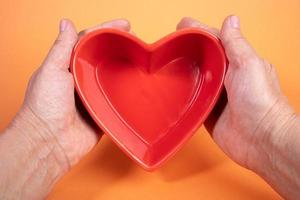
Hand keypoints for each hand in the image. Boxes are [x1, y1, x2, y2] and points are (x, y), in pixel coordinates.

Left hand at [0, 19, 130, 198]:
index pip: (90, 42)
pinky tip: (137, 85)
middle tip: (137, 40)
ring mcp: (93, 96)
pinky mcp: (102, 112)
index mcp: (69, 67)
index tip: (124, 25)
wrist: (50, 142)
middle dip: (120, 48)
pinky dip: (126, 93)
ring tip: (141, 59)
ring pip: (113, 78)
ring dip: (126, 68)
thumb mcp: (51, 70)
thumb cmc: (46, 106)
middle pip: (104, 58)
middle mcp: (82, 80)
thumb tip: (65, 23)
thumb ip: (61, 48)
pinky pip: (117, 100)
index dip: (106, 31)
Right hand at [177, 16, 299, 199]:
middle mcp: (226, 78)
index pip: (215, 42)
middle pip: (202, 60)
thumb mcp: (248, 64)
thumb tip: (231, 20)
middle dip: (187, 51)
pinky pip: (193, 101)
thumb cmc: (260, 101)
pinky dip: (184, 95)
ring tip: (166, 63)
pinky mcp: (208, 113)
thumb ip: (236, 43)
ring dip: (183, 72)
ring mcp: (216, 96)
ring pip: (195, 80)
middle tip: (169, 43)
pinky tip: (173, 89)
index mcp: (237, 63)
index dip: (198, 32)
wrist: (260, 138)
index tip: (182, 26)